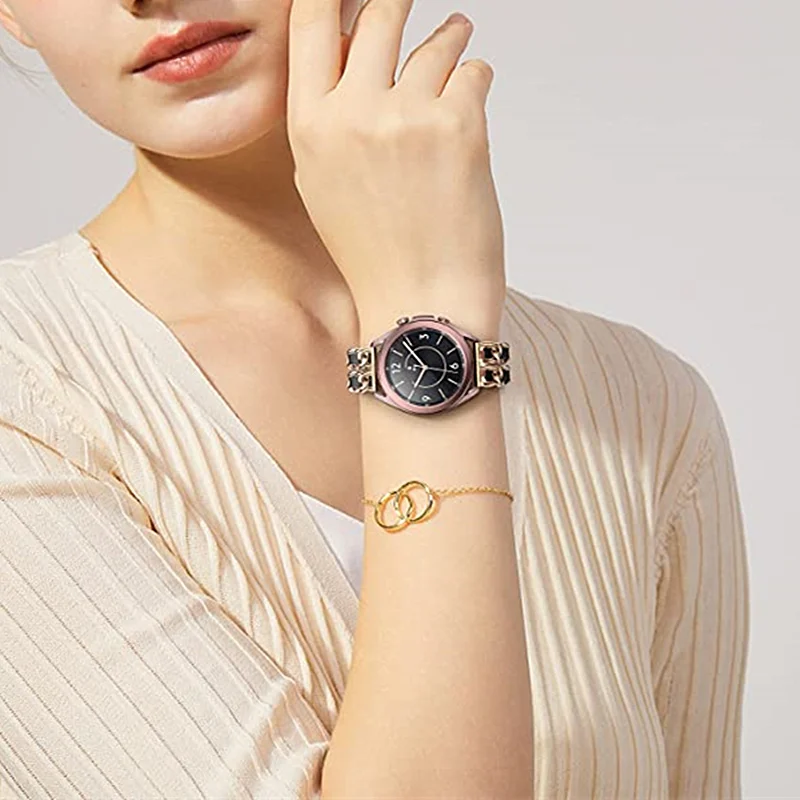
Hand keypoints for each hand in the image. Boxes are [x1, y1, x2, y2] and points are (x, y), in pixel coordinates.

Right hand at [287, 0, 505, 329]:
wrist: (419, 303)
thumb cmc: (375, 254)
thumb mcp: (324, 183)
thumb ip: (330, 116)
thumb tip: (355, 52)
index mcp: (309, 128)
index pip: (312, 21)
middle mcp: (352, 113)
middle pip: (379, 14)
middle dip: (398, 0)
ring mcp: (406, 116)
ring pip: (438, 41)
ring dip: (451, 36)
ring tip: (457, 35)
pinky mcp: (459, 127)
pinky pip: (475, 73)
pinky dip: (477, 80)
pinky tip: (472, 103)